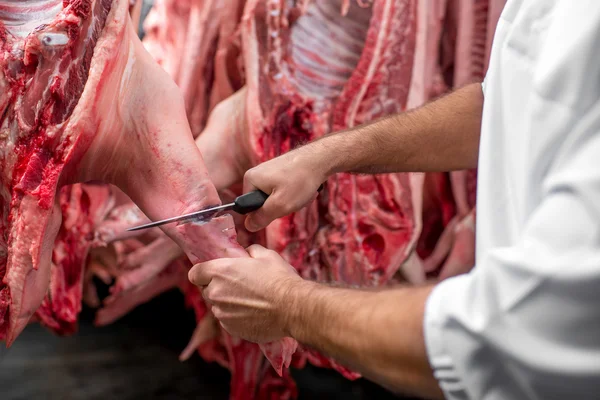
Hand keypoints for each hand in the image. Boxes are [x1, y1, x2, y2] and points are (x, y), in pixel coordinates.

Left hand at [188, 244, 303, 342]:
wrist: (292, 308)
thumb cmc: (279, 279)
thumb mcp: (266, 255)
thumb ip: (249, 252)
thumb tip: (246, 254)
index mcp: (219, 272)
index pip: (195, 273)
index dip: (203, 273)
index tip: (214, 273)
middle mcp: (215, 293)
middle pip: (206, 290)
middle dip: (218, 287)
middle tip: (239, 285)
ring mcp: (222, 314)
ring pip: (218, 306)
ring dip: (228, 303)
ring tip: (250, 300)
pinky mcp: (231, 329)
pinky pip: (228, 320)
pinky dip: (236, 317)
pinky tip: (254, 313)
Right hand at [243, 147, 326, 231]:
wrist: (320, 159)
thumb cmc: (300, 179)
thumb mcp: (280, 205)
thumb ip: (262, 217)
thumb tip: (248, 226)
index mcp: (250, 180)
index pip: (250, 209)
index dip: (267, 213)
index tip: (281, 205)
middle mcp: (257, 174)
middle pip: (265, 204)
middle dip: (283, 206)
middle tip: (295, 199)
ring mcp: (269, 172)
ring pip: (278, 198)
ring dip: (292, 201)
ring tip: (302, 192)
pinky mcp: (281, 172)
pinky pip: (285, 191)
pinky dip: (296, 193)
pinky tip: (305, 188)